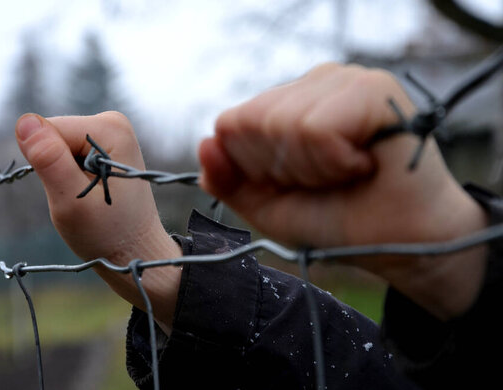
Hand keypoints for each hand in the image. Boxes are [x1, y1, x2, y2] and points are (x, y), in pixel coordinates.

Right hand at [15, 112, 180, 325]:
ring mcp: (111, 133)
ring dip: (63, 176)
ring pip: (57, 147)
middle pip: (53, 136)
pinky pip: (68, 155)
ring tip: (88, 199)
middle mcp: (113, 122)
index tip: (71, 192)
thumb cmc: (107, 234)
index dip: (47, 166)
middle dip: (56, 170)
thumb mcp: (71, 202)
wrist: (136, 252)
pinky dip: (71, 177)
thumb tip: (25, 120)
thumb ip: (48, 159)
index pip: (46, 131)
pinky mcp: (105, 146)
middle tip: (80, 199)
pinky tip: (92, 194)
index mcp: (109, 127)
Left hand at [199, 63, 487, 318]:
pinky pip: (316, 128)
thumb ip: (229, 180)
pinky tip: (364, 165)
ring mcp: (342, 80)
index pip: (230, 123)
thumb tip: (204, 143)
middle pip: (252, 122)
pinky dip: (333, 163)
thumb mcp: (267, 206)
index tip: (297, 183)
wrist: (397, 243)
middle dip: (283, 169)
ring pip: (282, 124)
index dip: (255, 167)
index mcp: (285, 104)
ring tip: (346, 173)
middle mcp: (312, 84)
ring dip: (311, 169)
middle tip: (325, 179)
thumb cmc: (335, 221)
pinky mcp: (372, 87)